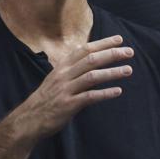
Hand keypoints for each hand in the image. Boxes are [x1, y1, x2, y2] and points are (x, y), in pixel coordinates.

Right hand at [12, 35, 133, 140]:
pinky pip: (89, 96)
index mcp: (61, 67)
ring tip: (128, 70)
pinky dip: (104, 93)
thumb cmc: (46, 99)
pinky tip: (117, 91)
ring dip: (112, 72)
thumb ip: (71, 71)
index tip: (119, 40)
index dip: (102, 43)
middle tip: (129, 52)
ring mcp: (65, 89)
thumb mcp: (55, 80)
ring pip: (92, 76)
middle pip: (90, 60)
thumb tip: (90, 62)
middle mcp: (63, 75)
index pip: (83, 50)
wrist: (29, 118)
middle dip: (111, 54)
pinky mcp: (68, 104)